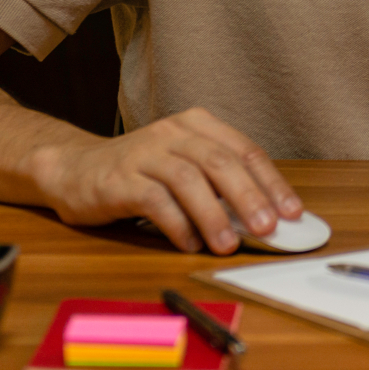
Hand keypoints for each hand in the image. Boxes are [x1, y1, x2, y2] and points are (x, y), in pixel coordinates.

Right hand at [26, 107, 301, 253]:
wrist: (77, 169)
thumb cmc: (141, 172)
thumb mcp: (185, 167)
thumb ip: (219, 185)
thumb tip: (263, 219)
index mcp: (197, 124)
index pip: (245, 150)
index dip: (271, 182)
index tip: (292, 212)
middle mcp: (173, 132)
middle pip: (221, 162)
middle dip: (249, 197)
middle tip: (267, 229)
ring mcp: (145, 153)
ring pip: (190, 180)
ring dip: (213, 215)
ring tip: (227, 245)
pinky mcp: (121, 178)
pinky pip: (155, 201)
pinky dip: (177, 225)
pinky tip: (190, 244)